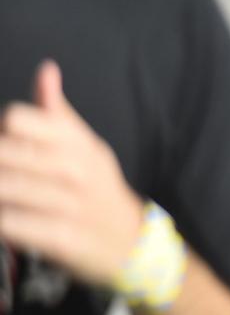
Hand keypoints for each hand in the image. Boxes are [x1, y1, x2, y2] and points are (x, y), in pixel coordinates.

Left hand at [0, 62, 146, 286]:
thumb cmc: (97, 189)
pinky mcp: (61, 238)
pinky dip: (2, 219)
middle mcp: (75, 170)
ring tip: (6, 190)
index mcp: (77, 143)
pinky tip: (6, 217)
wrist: (132, 245)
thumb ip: (57, 113)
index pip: (17, 120)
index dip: (2, 131)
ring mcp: (70, 205)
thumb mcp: (86, 147)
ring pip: (4, 188)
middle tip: (6, 171)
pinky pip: (11, 224)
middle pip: (4, 153)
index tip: (7, 143)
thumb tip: (46, 69)